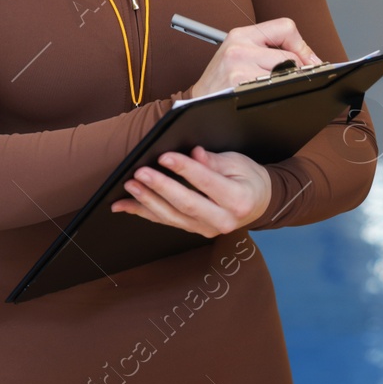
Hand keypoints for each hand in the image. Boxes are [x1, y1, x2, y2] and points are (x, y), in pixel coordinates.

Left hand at [110, 146, 270, 237]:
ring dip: (147, 201)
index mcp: (238, 199)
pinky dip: (143, 212)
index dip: (184, 169)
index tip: (164, 157)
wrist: (258, 203)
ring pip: (172, 217)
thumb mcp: (237, 163)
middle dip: (160, 187)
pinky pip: (166, 221)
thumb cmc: (247, 179)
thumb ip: (214, 160)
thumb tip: (195, 153)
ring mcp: (207, 228)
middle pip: (187, 204)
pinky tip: (124, 205)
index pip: (207, 183)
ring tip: (130, 185)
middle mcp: (223, 219)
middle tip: (140, 173)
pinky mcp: (194, 230)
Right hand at [183, 17, 320, 99]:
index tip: (306, 60)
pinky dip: (276, 95)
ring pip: (285, 73)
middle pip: (290, 55)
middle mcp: (239, 46)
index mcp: (240, 35)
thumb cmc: (223, 81)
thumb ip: (270, 49)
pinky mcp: (240, 82)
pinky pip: (276, 88)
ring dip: (284, 85)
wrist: (197, 101)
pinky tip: (262, 97)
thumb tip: (311, 59)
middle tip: (288, 81)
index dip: (302, 46)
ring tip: (268, 89)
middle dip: (296, 72)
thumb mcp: (240, 54)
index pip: (286, 27)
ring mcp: (239, 64)